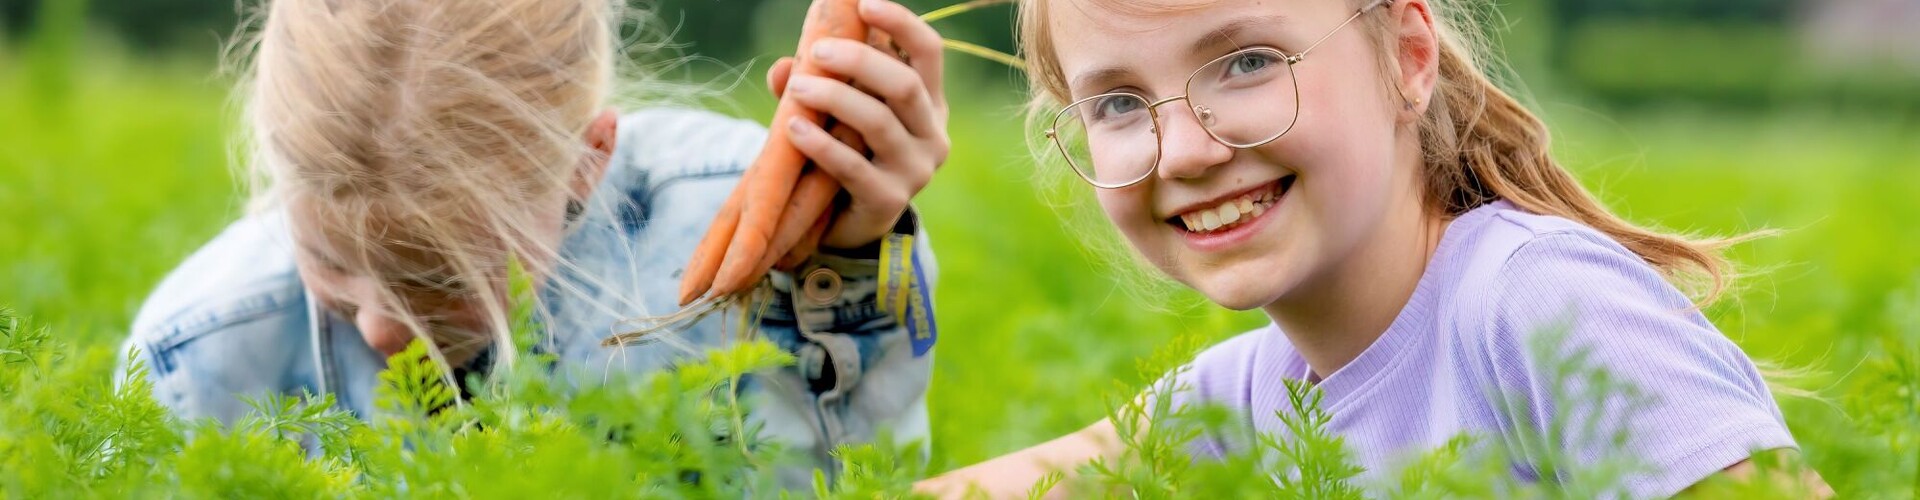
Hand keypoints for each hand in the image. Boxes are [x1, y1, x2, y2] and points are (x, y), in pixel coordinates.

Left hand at [767, 0, 947, 249]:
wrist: (852, 222)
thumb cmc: (848, 151)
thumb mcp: (837, 112)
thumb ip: (815, 83)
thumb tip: (784, 67)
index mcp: (930, 102)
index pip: (929, 52)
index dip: (901, 24)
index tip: (864, 4)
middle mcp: (933, 133)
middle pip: (906, 85)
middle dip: (859, 61)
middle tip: (818, 52)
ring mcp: (916, 170)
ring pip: (880, 123)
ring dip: (834, 99)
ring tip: (798, 88)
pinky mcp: (889, 200)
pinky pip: (853, 167)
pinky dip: (822, 144)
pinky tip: (794, 128)